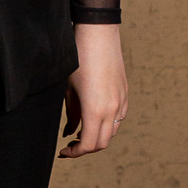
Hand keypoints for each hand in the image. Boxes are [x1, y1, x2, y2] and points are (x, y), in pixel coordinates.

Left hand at [60, 24, 127, 157]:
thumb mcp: (68, 90)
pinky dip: (106, 125)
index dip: (74, 153)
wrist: (97, 34)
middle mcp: (112, 109)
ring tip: (80, 133)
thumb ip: (71, 115)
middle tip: (70, 146)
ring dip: (96, 137)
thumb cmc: (77, 59)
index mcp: (95, 110)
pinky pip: (118, 118)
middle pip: (101, 143)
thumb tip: (69, 132)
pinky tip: (94, 118)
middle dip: (85, 149)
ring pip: (112, 132)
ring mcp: (121, 101)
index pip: (88, 145)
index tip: (63, 151)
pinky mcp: (124, 93)